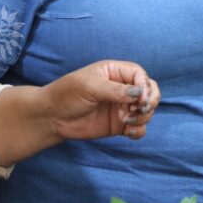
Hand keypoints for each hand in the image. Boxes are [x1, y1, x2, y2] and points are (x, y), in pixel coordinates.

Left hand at [44, 60, 159, 141]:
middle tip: (140, 109)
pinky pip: (139, 127)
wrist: (52, 117)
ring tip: (127, 120)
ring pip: (146, 110)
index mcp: (114, 72)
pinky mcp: (119, 124)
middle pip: (149, 91)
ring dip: (144, 116)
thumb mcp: (90, 87)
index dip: (145, 86)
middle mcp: (121, 88)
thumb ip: (115, 90)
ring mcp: (121, 107)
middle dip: (150, 100)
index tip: (141, 99)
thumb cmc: (67, 94)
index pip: (140, 74)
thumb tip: (140, 94)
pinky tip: (129, 130)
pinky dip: (139, 130)